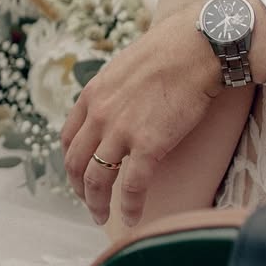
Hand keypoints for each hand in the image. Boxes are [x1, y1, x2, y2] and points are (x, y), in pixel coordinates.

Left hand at [61, 1, 221, 225]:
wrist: (197, 47)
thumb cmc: (171, 50)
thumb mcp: (127, 66)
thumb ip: (115, 90)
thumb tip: (123, 104)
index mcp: (93, 94)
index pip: (69, 137)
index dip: (71, 161)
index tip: (79, 174)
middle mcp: (100, 115)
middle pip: (77, 162)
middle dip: (79, 188)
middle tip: (89, 202)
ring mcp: (122, 131)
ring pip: (97, 180)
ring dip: (97, 204)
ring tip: (103, 217)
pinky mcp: (148, 145)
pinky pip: (132, 186)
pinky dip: (129, 206)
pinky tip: (133, 217)